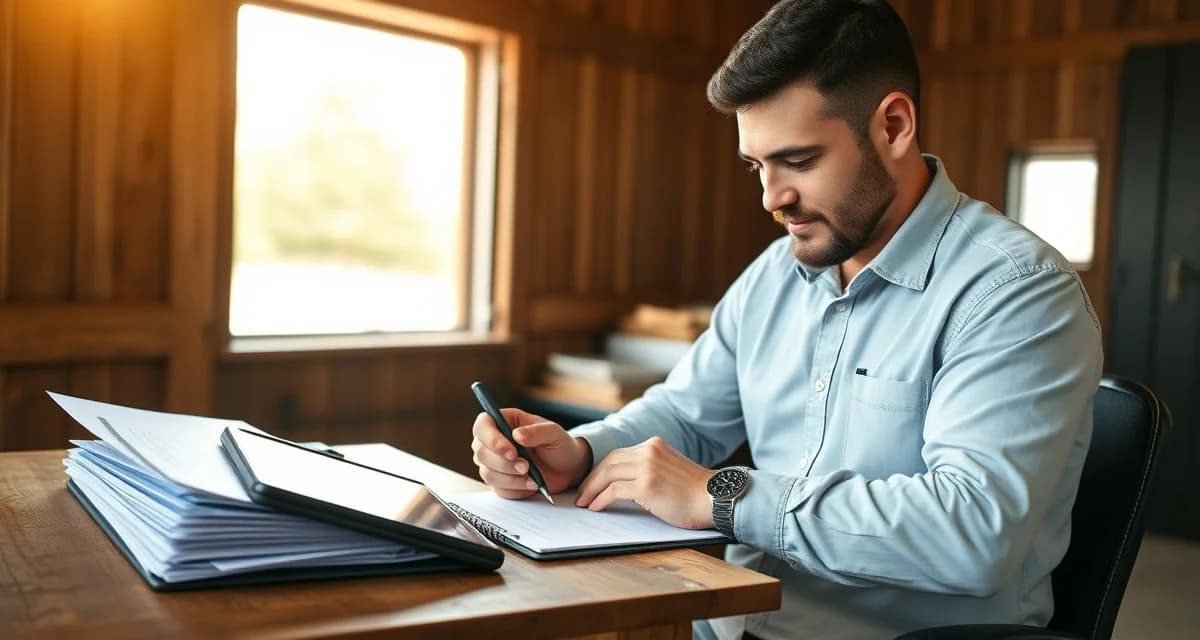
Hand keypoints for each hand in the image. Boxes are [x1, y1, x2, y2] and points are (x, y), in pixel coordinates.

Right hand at [471, 408, 591, 499]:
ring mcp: (493, 462)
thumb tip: (517, 435)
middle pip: (480, 452)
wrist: (566, 468)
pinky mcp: (499, 481)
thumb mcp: (554, 434)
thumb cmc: (559, 445)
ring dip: (510, 478)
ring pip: (487, 473)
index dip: (491, 439)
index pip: (482, 426)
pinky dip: (515, 489)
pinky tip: (531, 485)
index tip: (511, 451)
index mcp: (504, 421)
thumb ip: (537, 432)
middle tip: (526, 467)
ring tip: (533, 478)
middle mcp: (493, 441)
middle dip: (504, 463)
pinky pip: (497, 489)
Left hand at [575, 436, 715, 529]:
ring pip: (607, 474)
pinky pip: (614, 490)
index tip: (591, 483)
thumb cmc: (695, 493)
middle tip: (581, 494)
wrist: (715, 499)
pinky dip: (601, 499)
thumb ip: (648, 469)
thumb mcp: (669, 470)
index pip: (618, 454)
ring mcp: (647, 466)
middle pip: (608, 462)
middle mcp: (649, 450)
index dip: (601, 470)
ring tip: (584, 502)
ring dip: (592, 489)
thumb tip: (623, 485)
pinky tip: (596, 507)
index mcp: (654, 445)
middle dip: (591, 479)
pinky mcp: (646, 485)